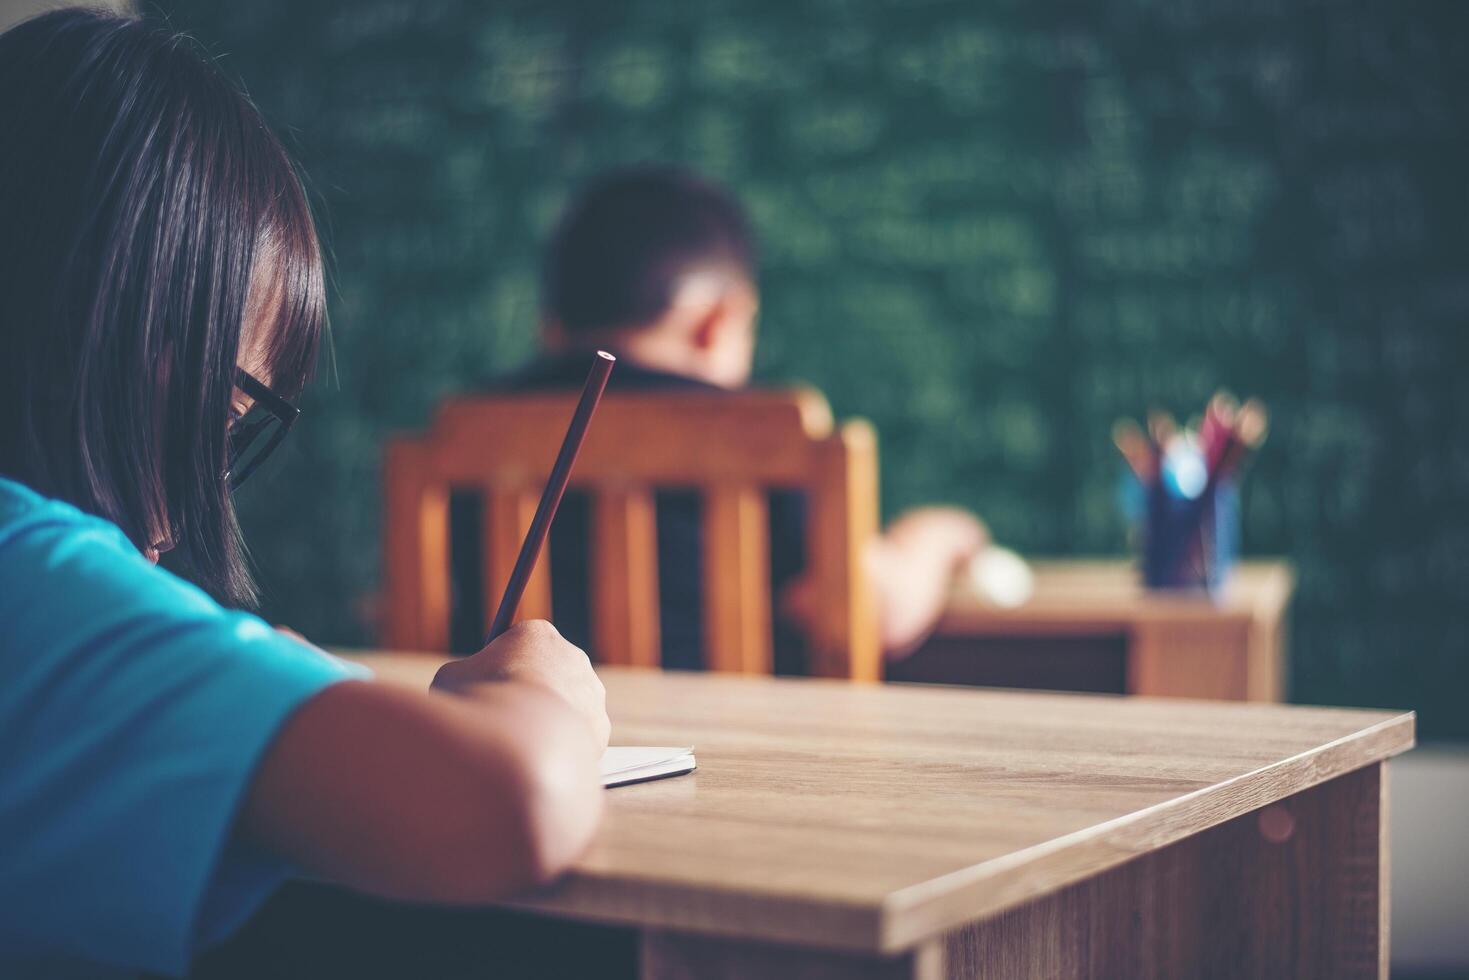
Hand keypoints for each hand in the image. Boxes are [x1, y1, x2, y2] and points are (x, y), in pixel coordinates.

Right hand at [433, 621, 609, 749]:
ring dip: (549, 720)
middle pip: (548, 672)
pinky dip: (562, 748)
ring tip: (520, 744)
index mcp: (537, 634)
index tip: (489, 682)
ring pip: (566, 705)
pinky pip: (577, 737)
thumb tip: (462, 684)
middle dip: (530, 691)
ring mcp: (591, 693)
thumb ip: (464, 676)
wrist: (516, 744)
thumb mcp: (450, 680)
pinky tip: (540, 759)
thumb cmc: (477, 704)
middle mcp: (573, 657)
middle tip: (503, 716)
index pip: (520, 643)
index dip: (500, 665)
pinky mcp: (600, 729)